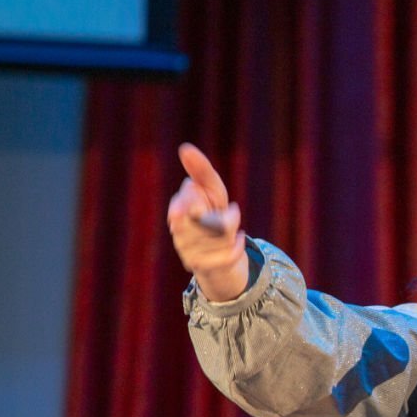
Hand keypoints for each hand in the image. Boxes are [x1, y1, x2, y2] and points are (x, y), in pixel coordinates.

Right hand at [166, 142, 248, 301]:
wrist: (221, 258)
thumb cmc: (215, 217)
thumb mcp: (212, 191)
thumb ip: (201, 171)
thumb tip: (185, 149)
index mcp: (177, 210)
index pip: (183, 203)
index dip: (195, 196)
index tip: (201, 192)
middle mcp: (177, 232)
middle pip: (204, 220)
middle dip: (224, 216)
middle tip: (230, 215)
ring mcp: (186, 251)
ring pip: (220, 236)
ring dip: (233, 231)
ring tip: (232, 231)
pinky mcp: (200, 268)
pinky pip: (226, 255)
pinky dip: (237, 246)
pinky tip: (239, 241)